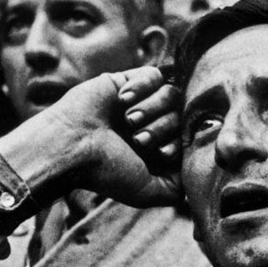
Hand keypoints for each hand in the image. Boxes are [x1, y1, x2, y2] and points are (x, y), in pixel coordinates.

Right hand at [0, 67, 181, 208]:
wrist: (71, 146)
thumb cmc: (107, 171)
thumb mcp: (147, 192)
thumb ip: (176, 190)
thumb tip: (196, 180)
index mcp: (157, 149)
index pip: (189, 136)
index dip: (178, 143)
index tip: (157, 154)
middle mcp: (150, 125)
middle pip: (183, 114)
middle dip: (163, 127)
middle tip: (138, 139)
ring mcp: (140, 103)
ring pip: (171, 93)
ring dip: (152, 108)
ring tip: (129, 120)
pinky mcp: (126, 81)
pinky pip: (153, 74)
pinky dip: (142, 87)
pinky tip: (123, 100)